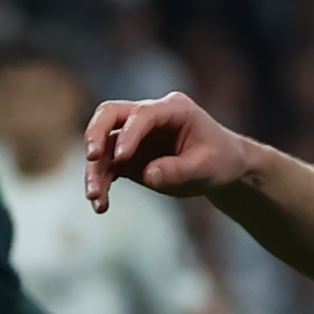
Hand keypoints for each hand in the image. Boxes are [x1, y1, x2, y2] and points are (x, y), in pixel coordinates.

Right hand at [85, 90, 260, 211]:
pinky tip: (101, 205)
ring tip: (94, 197)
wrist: (223, 167)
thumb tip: (149, 175)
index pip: (143, 114)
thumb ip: (179, 170)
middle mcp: (150, 116)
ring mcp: (136, 135)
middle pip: (110, 113)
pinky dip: (102, 183)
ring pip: (104, 144)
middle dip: (95, 133)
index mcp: (174, 108)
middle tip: (90, 157)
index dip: (130, 133)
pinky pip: (108, 166)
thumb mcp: (207, 168)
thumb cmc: (220, 160)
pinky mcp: (129, 155)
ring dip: (95, 169)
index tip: (122, 157)